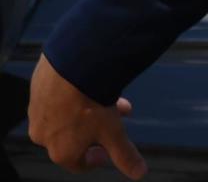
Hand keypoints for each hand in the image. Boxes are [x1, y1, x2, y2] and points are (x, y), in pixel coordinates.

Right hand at [27, 54, 147, 178]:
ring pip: (64, 117)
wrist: (71, 68)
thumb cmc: (90, 104)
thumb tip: (139, 173)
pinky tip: (90, 84)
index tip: (106, 151)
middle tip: (114, 119)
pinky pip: (56, 98)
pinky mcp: (36, 92)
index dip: (96, 158)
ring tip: (110, 98)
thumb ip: (124, 155)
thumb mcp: (114, 133)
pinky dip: (72, 95)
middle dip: (95, 130)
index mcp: (60, 151)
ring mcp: (37, 113)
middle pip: (72, 138)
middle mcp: (42, 136)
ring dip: (86, 111)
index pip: (77, 164)